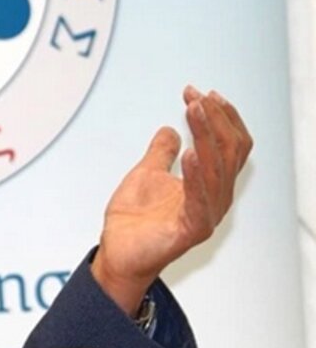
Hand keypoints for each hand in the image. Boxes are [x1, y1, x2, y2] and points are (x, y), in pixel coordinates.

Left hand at [91, 86, 252, 313]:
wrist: (118, 253)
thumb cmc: (134, 221)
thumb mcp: (146, 174)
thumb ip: (161, 152)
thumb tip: (169, 129)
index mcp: (209, 184)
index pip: (230, 144)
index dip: (220, 117)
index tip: (201, 94)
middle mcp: (215, 197)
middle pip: (228, 151)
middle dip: (213, 119)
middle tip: (195, 97)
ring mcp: (206, 214)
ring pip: (217, 168)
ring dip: (205, 135)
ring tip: (193, 111)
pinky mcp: (192, 229)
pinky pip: (200, 199)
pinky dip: (195, 174)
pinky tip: (189, 153)